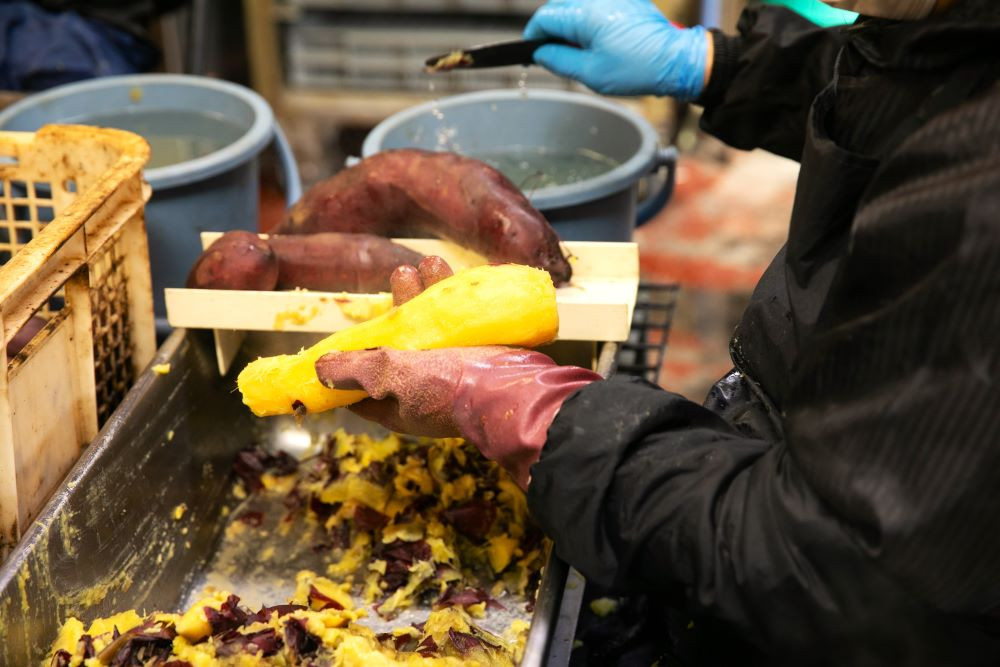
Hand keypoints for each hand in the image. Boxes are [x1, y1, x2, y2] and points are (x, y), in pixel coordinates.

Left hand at [314, 258, 600, 488]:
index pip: (363, 382)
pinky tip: (459, 276)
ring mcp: (455, 370)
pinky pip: (465, 323)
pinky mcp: (483, 355)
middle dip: (400, 305)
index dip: (353, 356)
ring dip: (430, 293)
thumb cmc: (450, 389)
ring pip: (435, 327)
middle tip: (402, 274)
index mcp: (398, 403)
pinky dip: (460, 299)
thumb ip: (354, 369)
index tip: (350, 329)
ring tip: (431, 263)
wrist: (517, 392)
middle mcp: (424, 387)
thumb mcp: (390, 376)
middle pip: (401, 343)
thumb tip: (319, 369)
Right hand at [523, 0, 709, 99]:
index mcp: (586, 14)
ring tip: (579, 50)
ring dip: (570, 24)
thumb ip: (559, 61)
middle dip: (552, 29)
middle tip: (555, 55)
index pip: (545, 17)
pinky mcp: (626, 0)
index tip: (532, 51)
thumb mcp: (591, 73)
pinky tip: (597, 40)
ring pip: (576, 5)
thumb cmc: (638, 68)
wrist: (675, 60)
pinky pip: (596, 5)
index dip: (534, 35)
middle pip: (559, 7)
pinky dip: (589, 19)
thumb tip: (540, 53)